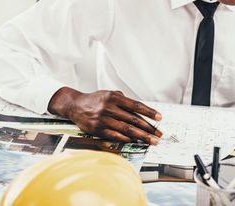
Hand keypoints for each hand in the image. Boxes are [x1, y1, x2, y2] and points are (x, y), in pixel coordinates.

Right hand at [48, 87, 162, 144]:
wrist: (75, 105)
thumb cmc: (95, 100)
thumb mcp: (109, 93)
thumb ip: (124, 100)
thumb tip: (140, 110)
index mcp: (114, 97)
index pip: (136, 106)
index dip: (149, 112)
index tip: (159, 118)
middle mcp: (110, 108)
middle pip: (134, 119)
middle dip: (149, 128)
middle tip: (159, 134)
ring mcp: (104, 119)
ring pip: (127, 129)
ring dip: (142, 136)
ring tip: (152, 141)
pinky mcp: (98, 129)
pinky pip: (116, 136)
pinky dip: (127, 139)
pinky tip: (135, 141)